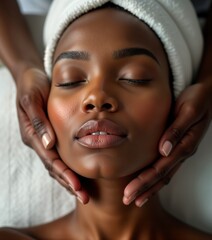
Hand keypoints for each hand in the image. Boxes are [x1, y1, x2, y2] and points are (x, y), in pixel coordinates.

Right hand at [15, 67, 88, 203]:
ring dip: (68, 179)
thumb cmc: (32, 85)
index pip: (50, 159)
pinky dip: (68, 168)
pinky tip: (79, 175)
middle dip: (68, 182)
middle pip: (53, 167)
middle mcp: (38, 141)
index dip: (64, 173)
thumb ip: (38, 120)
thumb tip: (48, 142)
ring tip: (82, 193)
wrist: (31, 76)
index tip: (77, 187)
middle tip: (84, 197)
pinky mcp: (50, 136)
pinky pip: (59, 156)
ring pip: (56, 165)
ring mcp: (43, 140)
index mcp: (32, 134)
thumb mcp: (33, 98)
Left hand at [123, 82, 210, 206]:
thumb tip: (164, 150)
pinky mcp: (177, 147)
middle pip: (161, 176)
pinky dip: (156, 178)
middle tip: (127, 200)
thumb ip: (176, 130)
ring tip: (135, 199)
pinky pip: (166, 167)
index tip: (130, 192)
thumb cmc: (197, 99)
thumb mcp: (188, 110)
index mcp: (184, 144)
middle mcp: (182, 152)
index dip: (145, 182)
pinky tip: (147, 183)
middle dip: (144, 189)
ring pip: (164, 175)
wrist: (207, 94)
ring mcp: (180, 151)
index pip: (162, 168)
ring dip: (149, 188)